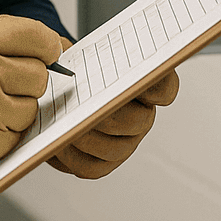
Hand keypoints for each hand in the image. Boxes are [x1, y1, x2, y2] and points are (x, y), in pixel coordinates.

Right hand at [0, 15, 63, 216]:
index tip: (50, 52)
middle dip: (28, 83)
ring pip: (31, 107)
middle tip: (6, 88)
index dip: (47, 45)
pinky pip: (18, 134)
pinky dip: (4, 135)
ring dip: (15, 112)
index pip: (33, 34)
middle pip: (39, 73)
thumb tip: (46, 43)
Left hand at [48, 37, 179, 179]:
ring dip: (88, 138)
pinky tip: (55, 143)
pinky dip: (71, 157)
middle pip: (139, 121)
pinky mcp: (102, 164)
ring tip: (65, 127)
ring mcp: (124, 143)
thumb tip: (64, 54)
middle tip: (87, 109)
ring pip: (115, 149)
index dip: (158, 86)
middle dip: (111, 116)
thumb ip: (86, 52)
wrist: (59, 90)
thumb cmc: (75, 69)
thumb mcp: (80, 53)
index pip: (164, 87)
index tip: (143, 78)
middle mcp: (141, 117)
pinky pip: (91, 167)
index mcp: (144, 86)